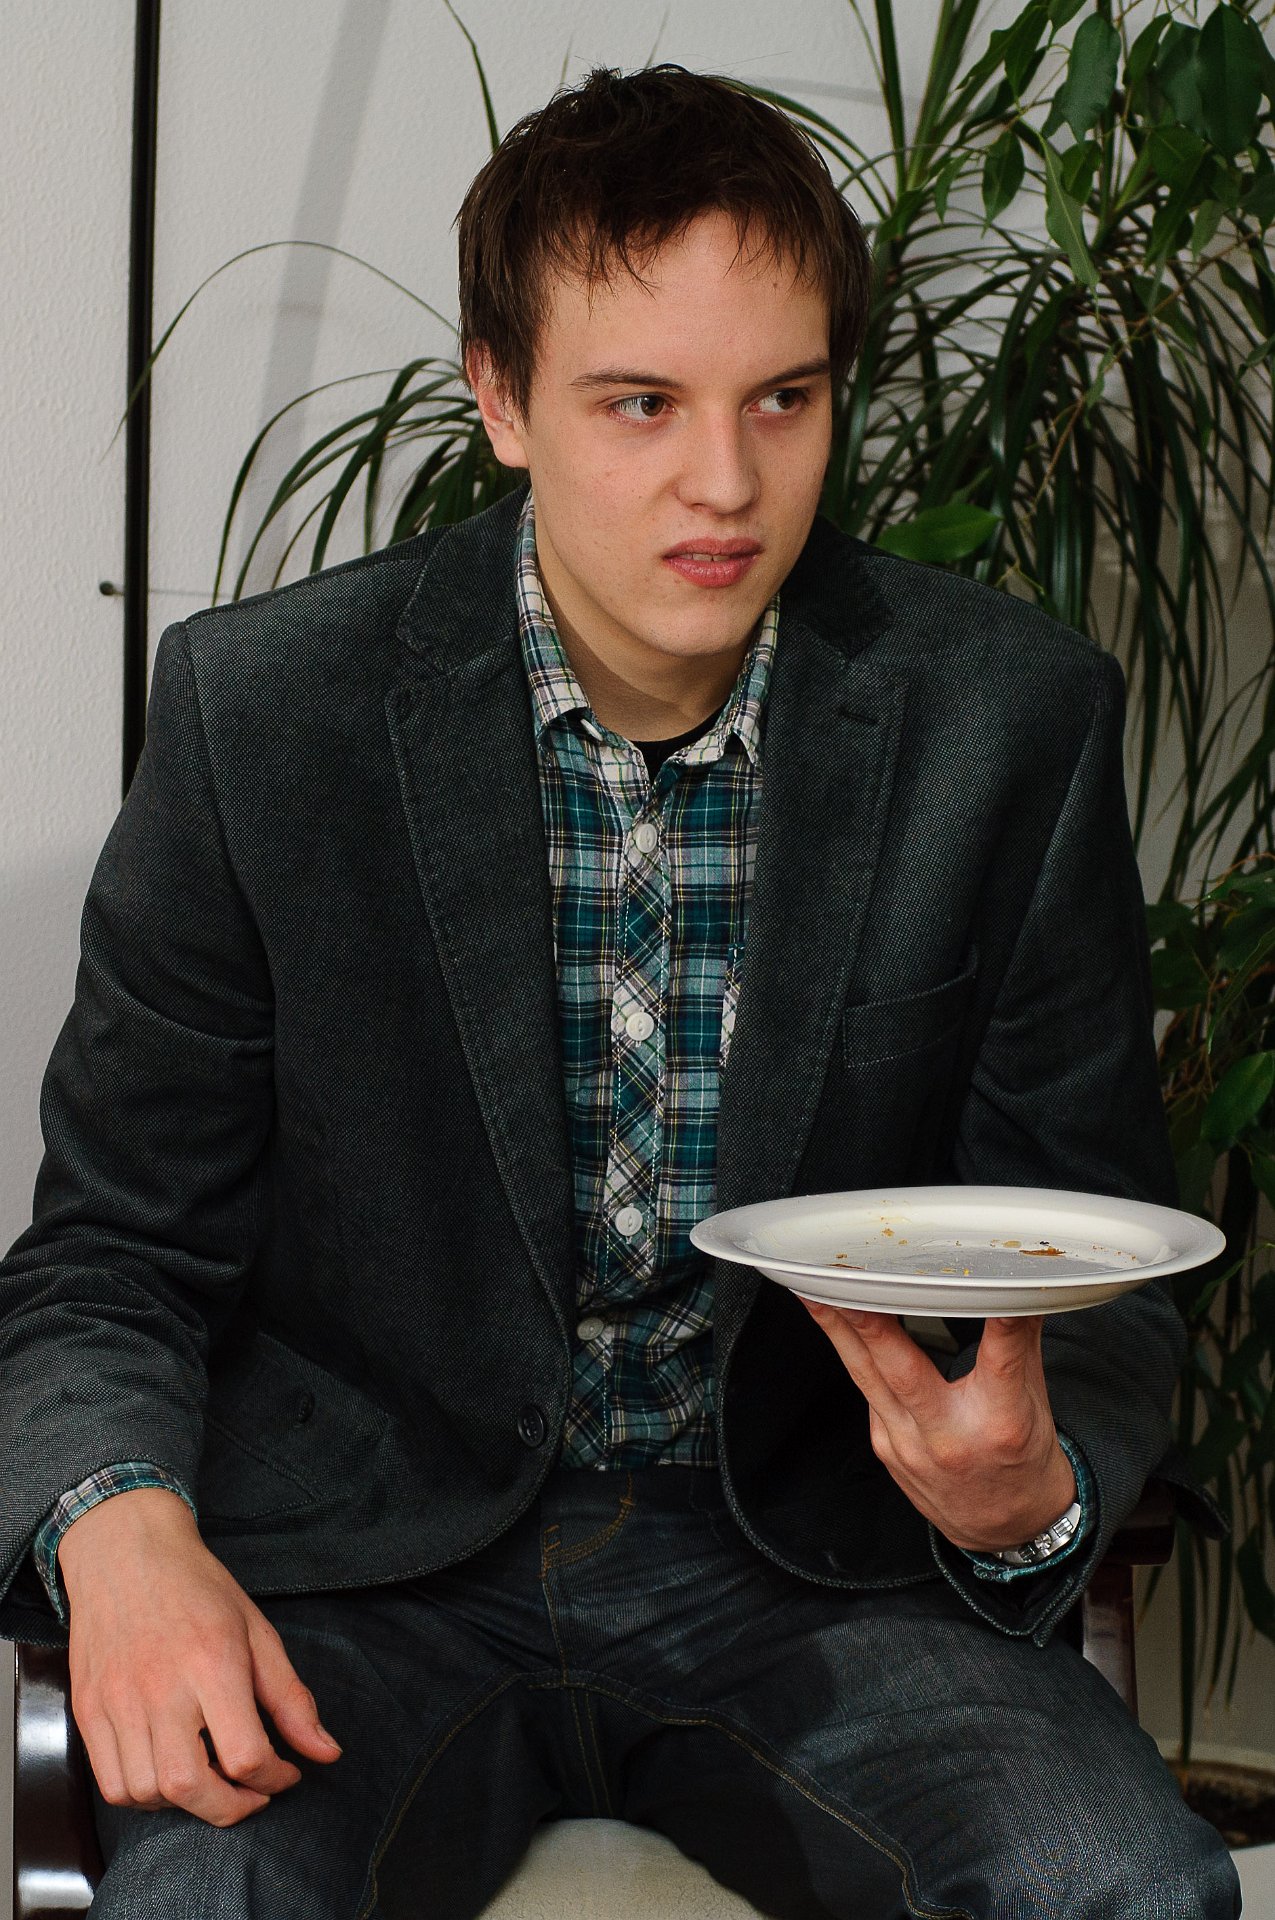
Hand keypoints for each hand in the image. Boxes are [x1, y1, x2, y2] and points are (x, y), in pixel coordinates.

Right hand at [58, 1486, 341, 1827]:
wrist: (126, 1552)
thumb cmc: (197, 1587)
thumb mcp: (257, 1631)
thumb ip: (291, 1698)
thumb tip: (325, 1752)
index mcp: (212, 1663)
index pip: (245, 1754)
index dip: (274, 1778)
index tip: (285, 1772)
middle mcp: (160, 1688)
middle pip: (189, 1787)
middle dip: (230, 1808)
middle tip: (251, 1794)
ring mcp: (117, 1702)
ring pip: (147, 1794)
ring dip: (185, 1804)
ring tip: (210, 1778)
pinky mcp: (88, 1710)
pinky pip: (111, 1783)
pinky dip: (143, 1796)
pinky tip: (168, 1772)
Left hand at [801, 1305, 1075, 1551]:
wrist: (1005, 1532)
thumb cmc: (1022, 1463)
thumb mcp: (1037, 1402)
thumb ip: (1021, 1342)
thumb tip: (1020, 1287)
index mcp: (1001, 1422)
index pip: (1000, 1356)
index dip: (995, 1315)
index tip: (982, 1279)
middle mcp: (950, 1437)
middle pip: (901, 1370)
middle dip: (867, 1322)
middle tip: (842, 1280)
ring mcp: (909, 1447)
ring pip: (866, 1377)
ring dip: (837, 1331)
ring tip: (815, 1291)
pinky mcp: (886, 1449)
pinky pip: (867, 1394)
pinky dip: (854, 1358)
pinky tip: (840, 1328)